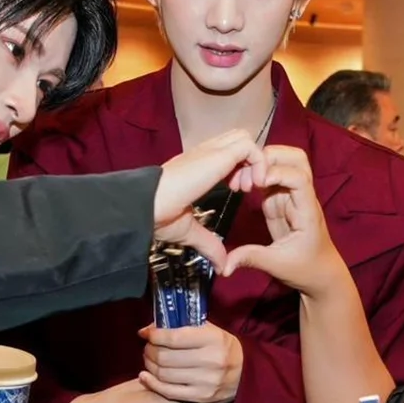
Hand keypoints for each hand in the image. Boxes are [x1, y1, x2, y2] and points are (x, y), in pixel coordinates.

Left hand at [138, 323, 243, 402]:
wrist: (245, 374)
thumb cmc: (220, 348)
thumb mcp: (208, 331)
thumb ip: (181, 327)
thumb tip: (147, 329)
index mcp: (213, 339)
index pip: (173, 337)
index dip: (154, 335)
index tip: (147, 333)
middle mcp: (211, 360)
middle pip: (165, 356)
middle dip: (150, 350)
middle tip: (148, 347)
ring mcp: (206, 382)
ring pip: (164, 374)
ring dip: (150, 365)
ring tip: (149, 359)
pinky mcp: (201, 397)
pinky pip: (168, 391)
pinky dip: (152, 383)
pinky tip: (146, 376)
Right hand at [155, 129, 267, 270]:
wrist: (146, 205)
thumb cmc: (157, 215)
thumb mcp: (189, 230)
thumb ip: (208, 243)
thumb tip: (220, 264)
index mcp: (196, 165)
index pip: (226, 151)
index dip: (238, 169)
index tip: (236, 191)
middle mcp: (204, 153)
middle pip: (237, 139)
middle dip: (248, 162)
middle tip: (243, 188)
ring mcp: (210, 151)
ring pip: (245, 138)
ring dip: (253, 162)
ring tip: (247, 188)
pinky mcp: (217, 154)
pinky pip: (250, 147)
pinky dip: (257, 163)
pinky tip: (251, 187)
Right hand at [223, 145, 343, 292]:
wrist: (319, 274)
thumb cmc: (306, 269)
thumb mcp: (277, 265)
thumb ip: (251, 258)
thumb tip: (223, 266)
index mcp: (307, 210)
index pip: (299, 178)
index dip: (278, 173)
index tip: (256, 184)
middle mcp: (302, 197)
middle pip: (296, 158)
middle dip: (272, 156)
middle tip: (248, 170)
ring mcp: (291, 196)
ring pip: (283, 163)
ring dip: (263, 162)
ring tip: (242, 176)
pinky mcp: (280, 201)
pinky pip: (270, 178)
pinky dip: (256, 175)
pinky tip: (240, 183)